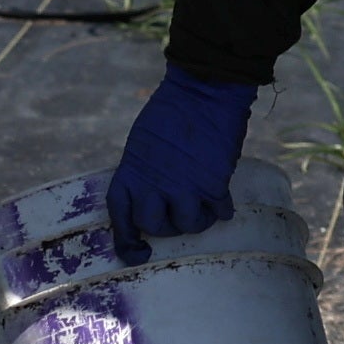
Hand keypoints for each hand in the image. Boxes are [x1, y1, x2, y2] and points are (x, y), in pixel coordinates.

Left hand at [107, 71, 256, 251]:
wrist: (204, 90)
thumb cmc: (171, 112)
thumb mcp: (143, 143)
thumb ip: (144, 173)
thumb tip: (153, 196)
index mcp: (132, 172)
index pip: (121, 216)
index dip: (127, 241)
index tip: (138, 253)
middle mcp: (154, 185)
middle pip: (155, 227)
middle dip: (167, 226)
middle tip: (177, 212)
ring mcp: (185, 187)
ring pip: (188, 225)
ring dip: (197, 219)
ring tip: (204, 205)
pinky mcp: (213, 185)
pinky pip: (219, 212)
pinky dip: (222, 209)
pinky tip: (222, 199)